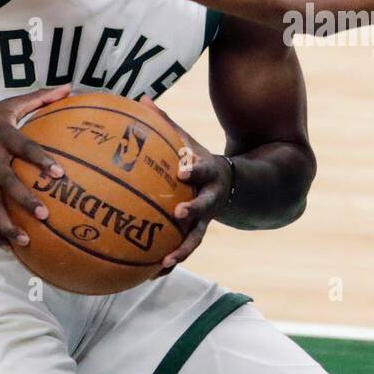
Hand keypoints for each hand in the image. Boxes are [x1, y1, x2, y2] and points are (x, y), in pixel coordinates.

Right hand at [0, 85, 70, 247]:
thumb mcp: (10, 104)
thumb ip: (40, 98)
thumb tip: (69, 87)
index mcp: (3, 136)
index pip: (25, 148)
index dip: (41, 160)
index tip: (59, 174)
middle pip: (7, 182)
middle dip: (24, 200)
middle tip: (44, 215)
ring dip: (7, 225)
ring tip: (25, 241)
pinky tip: (5, 247)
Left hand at [135, 95, 231, 274]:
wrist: (233, 187)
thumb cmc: (199, 160)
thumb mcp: (188, 140)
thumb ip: (166, 123)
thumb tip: (141, 98)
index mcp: (208, 174)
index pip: (203, 169)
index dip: (195, 169)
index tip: (183, 168)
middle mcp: (210, 199)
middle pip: (204, 208)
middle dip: (193, 212)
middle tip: (179, 215)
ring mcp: (205, 220)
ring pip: (195, 239)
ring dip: (182, 252)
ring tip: (165, 264)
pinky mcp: (196, 235)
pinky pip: (182, 251)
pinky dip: (167, 264)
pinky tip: (149, 276)